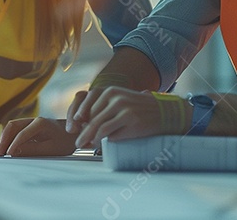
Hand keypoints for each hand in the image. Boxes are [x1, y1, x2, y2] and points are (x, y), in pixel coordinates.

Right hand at [0, 117, 77, 156]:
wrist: (77, 135)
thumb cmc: (66, 142)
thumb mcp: (52, 149)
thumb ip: (33, 150)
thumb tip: (14, 151)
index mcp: (41, 123)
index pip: (21, 133)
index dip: (13, 145)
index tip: (7, 155)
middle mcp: (34, 120)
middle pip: (12, 126)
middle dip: (4, 139)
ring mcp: (32, 123)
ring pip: (13, 127)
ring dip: (5, 138)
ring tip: (1, 152)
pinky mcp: (32, 128)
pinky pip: (17, 131)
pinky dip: (10, 138)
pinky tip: (7, 149)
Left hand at [68, 87, 189, 149]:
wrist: (163, 112)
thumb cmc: (138, 109)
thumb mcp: (120, 102)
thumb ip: (103, 109)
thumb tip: (82, 125)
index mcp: (109, 91)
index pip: (87, 105)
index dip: (78, 119)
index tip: (73, 129)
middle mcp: (115, 97)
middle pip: (91, 117)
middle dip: (82, 131)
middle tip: (77, 142)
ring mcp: (123, 107)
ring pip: (98, 125)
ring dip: (89, 138)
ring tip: (84, 145)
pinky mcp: (130, 119)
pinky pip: (109, 132)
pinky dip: (101, 140)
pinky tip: (98, 144)